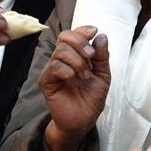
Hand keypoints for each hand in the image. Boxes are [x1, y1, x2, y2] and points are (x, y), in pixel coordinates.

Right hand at [41, 26, 110, 150]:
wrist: (84, 121)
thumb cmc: (91, 99)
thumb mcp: (103, 75)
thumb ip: (102, 57)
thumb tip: (101, 36)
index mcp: (75, 55)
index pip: (73, 34)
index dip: (82, 30)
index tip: (94, 32)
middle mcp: (62, 59)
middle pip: (64, 37)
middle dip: (80, 43)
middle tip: (91, 56)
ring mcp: (53, 70)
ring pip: (60, 51)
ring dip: (78, 62)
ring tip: (85, 76)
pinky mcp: (46, 82)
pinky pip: (54, 67)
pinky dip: (68, 72)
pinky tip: (74, 81)